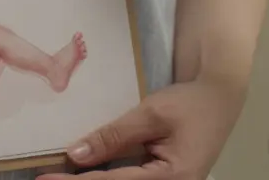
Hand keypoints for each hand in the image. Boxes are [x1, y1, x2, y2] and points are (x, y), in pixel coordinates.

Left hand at [39, 78, 246, 179]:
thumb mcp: (150, 114)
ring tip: (61, 175)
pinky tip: (84, 172)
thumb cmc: (190, 102)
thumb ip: (113, 137)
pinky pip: (131, 179)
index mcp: (174, 179)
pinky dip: (107, 176)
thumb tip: (75, 156)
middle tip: (48, 179)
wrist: (220, 96)